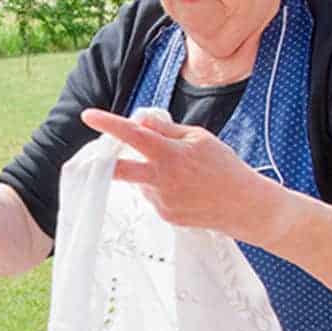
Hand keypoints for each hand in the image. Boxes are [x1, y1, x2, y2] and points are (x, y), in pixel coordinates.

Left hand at [80, 108, 281, 239]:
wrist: (244, 206)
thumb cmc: (223, 165)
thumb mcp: (198, 138)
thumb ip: (166, 130)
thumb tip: (139, 121)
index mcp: (170, 155)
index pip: (134, 135)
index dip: (109, 124)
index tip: (87, 115)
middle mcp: (162, 180)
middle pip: (120, 171)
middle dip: (105, 163)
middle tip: (99, 156)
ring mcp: (162, 201)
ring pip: (140, 181)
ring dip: (147, 173)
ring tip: (178, 173)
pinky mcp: (166, 215)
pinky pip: (153, 196)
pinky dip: (159, 188)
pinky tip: (183, 188)